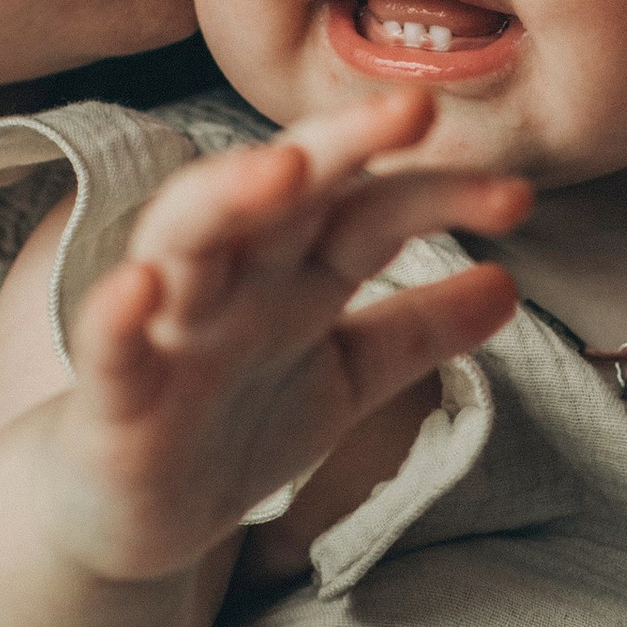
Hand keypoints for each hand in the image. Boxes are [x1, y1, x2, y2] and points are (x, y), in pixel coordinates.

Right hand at [42, 86, 527, 586]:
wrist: (126, 517)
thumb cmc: (233, 426)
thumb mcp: (345, 378)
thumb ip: (418, 331)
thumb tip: (510, 283)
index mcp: (292, 271)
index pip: (370, 210)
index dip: (438, 196)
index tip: (517, 196)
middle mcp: (230, 282)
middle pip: (282, 195)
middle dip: (340, 145)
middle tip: (412, 108)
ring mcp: (166, 331)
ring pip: (187, 242)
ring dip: (228, 197)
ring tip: (282, 166)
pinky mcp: (112, 395)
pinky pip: (109, 347)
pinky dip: (119, 315)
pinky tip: (139, 286)